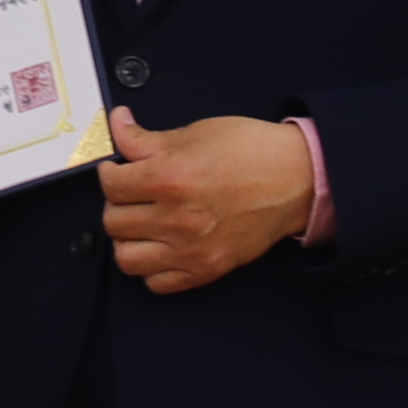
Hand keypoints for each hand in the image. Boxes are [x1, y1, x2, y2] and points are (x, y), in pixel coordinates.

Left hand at [99, 112, 315, 294]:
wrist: (296, 180)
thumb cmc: (250, 151)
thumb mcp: (195, 133)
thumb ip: (146, 139)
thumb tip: (116, 125)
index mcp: (169, 178)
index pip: (111, 186)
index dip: (110, 173)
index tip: (119, 171)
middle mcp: (175, 219)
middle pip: (114, 222)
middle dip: (118, 204)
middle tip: (132, 194)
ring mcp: (190, 250)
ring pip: (127, 258)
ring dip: (128, 239)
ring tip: (142, 223)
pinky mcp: (206, 270)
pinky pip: (157, 283)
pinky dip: (152, 268)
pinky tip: (162, 246)